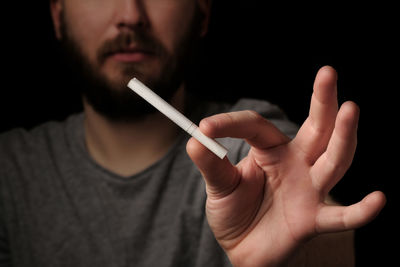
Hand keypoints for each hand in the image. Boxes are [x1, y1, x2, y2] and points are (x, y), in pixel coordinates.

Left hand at [186, 66, 385, 266]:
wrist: (243, 250)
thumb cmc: (234, 213)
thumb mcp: (219, 186)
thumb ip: (211, 164)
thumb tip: (195, 137)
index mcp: (270, 151)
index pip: (257, 126)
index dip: (232, 123)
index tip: (206, 127)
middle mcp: (296, 164)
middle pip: (316, 129)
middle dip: (323, 102)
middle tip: (328, 72)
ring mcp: (309, 189)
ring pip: (333, 160)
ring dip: (343, 137)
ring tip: (351, 109)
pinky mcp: (315, 219)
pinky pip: (342, 217)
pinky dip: (361, 211)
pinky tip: (378, 199)